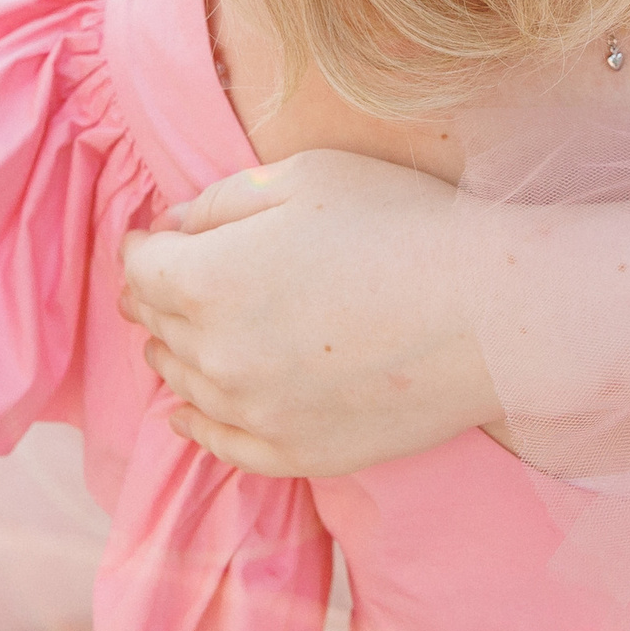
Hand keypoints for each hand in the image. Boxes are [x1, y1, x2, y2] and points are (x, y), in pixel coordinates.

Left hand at [119, 149, 501, 477]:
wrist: (487, 311)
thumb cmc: (401, 225)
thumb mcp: (305, 176)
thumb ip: (220, 200)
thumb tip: (173, 228)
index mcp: (207, 280)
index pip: (142, 267)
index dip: (147, 244)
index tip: (158, 235)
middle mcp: (215, 355)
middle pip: (158, 326)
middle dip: (159, 296)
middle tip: (173, 277)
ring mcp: (254, 413)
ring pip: (183, 384)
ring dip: (178, 351)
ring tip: (190, 331)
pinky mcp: (295, 453)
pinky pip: (221, 445)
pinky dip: (198, 424)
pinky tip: (189, 413)